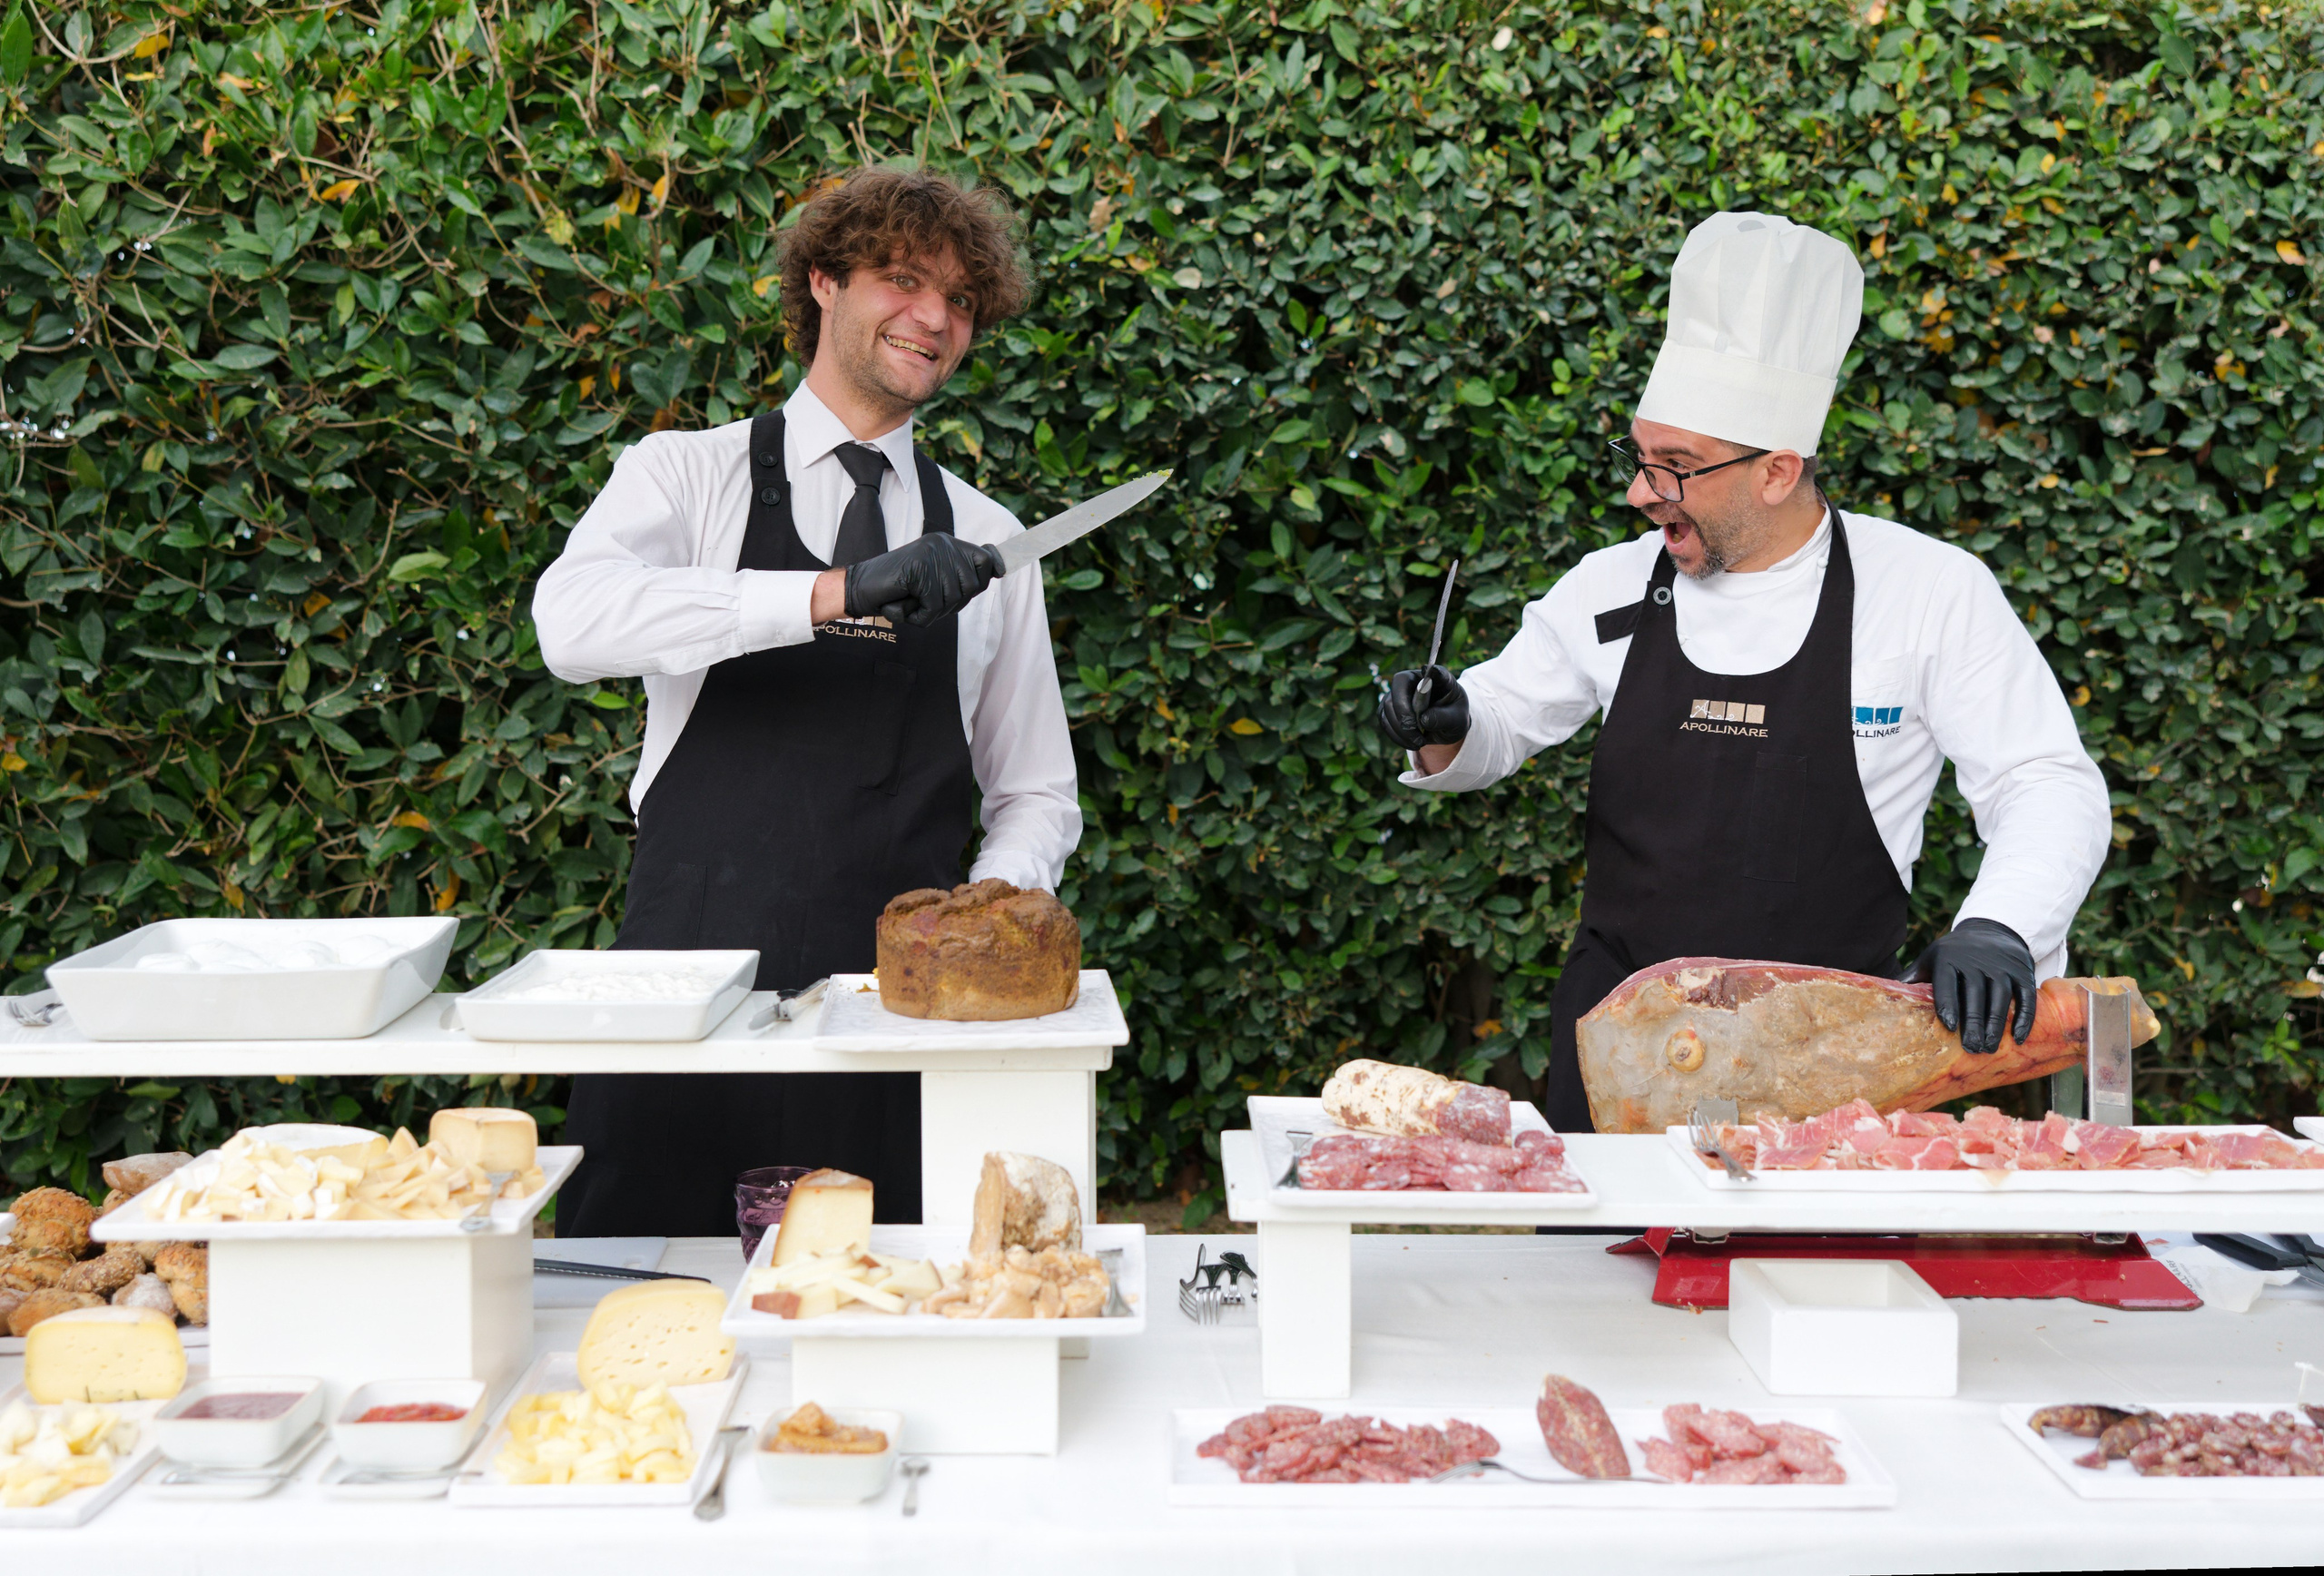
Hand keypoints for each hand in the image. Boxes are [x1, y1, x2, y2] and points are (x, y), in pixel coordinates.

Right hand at [843, 535, 1001, 626]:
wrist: (859, 588)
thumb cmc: (898, 591)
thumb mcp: (934, 581)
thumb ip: (961, 577)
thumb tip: (999, 568)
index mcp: (946, 543)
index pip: (985, 559)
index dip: (988, 573)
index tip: (997, 571)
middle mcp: (941, 544)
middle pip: (973, 586)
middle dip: (952, 605)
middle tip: (926, 603)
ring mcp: (930, 555)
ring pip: (954, 599)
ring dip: (933, 612)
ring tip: (913, 602)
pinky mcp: (919, 570)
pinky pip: (934, 606)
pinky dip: (919, 616)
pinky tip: (904, 606)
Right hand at [1375, 665, 1469, 751]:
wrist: (1443, 727)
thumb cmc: (1452, 718)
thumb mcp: (1457, 721)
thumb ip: (1444, 718)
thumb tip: (1423, 719)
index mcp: (1437, 678)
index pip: (1432, 671)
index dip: (1429, 670)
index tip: (1428, 670)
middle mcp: (1414, 680)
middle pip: (1398, 690)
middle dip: (1405, 715)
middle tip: (1418, 736)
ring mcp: (1398, 693)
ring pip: (1388, 708)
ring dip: (1401, 730)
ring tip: (1419, 743)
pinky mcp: (1389, 708)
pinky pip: (1385, 721)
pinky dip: (1396, 736)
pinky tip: (1410, 742)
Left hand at [1907, 918, 2036, 1055]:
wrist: (1992, 931)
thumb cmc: (1954, 954)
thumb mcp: (1931, 959)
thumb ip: (1912, 978)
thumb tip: (1881, 998)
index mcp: (1948, 959)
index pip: (1947, 981)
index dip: (1948, 1003)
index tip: (1948, 1026)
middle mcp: (1976, 961)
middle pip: (1975, 994)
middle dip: (1973, 1023)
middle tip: (1971, 1049)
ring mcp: (2001, 967)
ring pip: (2001, 997)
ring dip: (1996, 1025)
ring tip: (1988, 1049)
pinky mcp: (2022, 973)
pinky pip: (2026, 997)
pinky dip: (2024, 1018)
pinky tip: (2019, 1039)